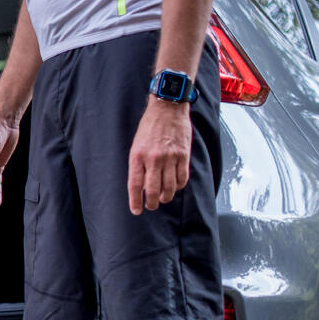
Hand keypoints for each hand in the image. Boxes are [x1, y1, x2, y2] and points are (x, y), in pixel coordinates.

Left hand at [129, 99, 191, 213]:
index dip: (135, 200)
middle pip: (153, 189)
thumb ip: (138, 164)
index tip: (136, 210)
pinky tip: (175, 187)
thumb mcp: (136, 145)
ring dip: (166, 196)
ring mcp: (170, 157)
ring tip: (163, 198)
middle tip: (151, 206)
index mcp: (137, 156)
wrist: (167, 109)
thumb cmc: (149, 127)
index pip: (135, 184)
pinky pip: (182, 177)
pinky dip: (179, 186)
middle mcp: (153, 159)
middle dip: (151, 202)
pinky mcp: (183, 155)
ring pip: (169, 186)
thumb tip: (141, 185)